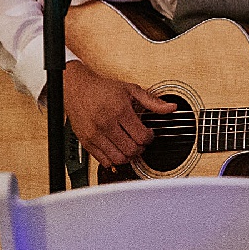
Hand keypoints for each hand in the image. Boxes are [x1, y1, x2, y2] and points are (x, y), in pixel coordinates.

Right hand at [61, 61, 176, 168]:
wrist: (77, 88)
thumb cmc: (103, 89)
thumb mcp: (130, 90)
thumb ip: (152, 101)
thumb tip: (171, 108)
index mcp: (119, 110)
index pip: (142, 136)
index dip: (149, 138)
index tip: (148, 133)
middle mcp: (106, 124)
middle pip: (132, 150)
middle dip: (140, 148)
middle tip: (139, 141)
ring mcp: (95, 134)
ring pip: (119, 159)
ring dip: (128, 156)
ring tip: (129, 146)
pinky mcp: (86, 142)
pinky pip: (104, 161)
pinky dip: (114, 160)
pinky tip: (117, 149)